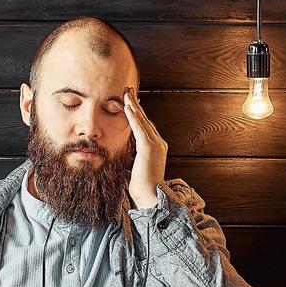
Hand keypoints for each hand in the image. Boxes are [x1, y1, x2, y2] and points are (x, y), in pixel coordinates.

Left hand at [123, 90, 167, 209]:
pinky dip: (133, 117)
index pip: (146, 126)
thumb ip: (136, 158)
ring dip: (133, 106)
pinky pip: (139, 128)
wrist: (151, 196)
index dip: (139, 114)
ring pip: (143, 121)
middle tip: (128, 90)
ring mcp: (155, 144)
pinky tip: (127, 107)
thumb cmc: (143, 187)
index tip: (131, 102)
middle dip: (136, 105)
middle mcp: (159, 143)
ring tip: (126, 93)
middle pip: (146, 119)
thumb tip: (130, 156)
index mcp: (157, 147)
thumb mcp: (138, 168)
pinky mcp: (148, 147)